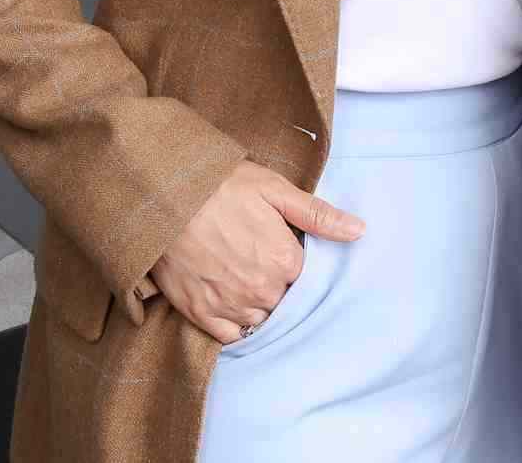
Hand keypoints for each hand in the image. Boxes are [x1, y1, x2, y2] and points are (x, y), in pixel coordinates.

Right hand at [151, 161, 364, 345]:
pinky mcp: (201, 313)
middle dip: (279, 285)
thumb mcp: (274, 189)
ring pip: (261, 318)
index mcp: (285, 261)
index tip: (284, 249)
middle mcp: (262, 290)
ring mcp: (231, 305)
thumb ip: (318, 215)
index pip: (308, 279)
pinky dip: (235, 324)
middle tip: (261, 260)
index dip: (297, 264)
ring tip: (245, 279)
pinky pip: (231, 335)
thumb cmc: (220, 186)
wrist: (162, 197)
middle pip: (285, 300)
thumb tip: (359, 231)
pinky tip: (232, 303)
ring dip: (259, 304)